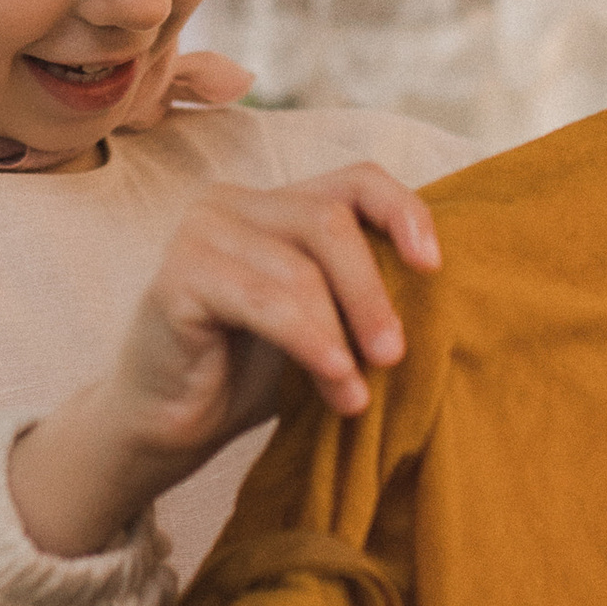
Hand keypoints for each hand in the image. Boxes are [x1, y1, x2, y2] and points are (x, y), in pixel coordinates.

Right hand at [10, 165, 440, 557]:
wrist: (165, 425)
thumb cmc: (247, 374)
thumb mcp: (319, 322)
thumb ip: (358, 290)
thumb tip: (440, 284)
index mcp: (272, 203)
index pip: (355, 179)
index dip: (402, 212)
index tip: (433, 267)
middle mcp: (230, 202)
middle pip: (329, 220)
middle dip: (371, 292)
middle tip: (394, 357)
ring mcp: (199, 232)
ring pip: (300, 267)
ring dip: (339, 335)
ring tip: (355, 395)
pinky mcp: (177, 276)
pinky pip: (264, 302)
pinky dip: (309, 343)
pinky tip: (333, 384)